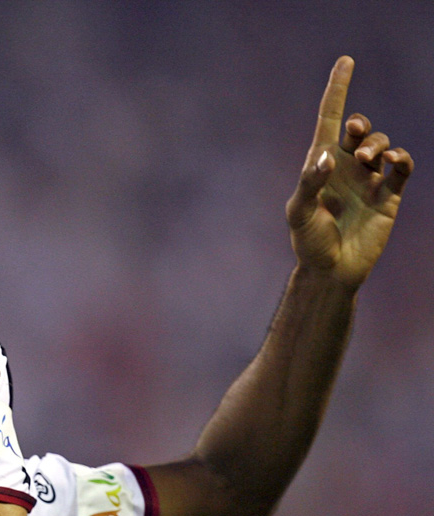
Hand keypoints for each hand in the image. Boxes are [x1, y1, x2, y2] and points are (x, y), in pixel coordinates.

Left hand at [286, 56, 413, 287]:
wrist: (331, 270)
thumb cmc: (308, 240)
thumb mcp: (298, 212)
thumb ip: (309, 183)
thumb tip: (328, 157)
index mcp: (320, 163)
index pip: (330, 118)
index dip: (338, 89)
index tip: (346, 61)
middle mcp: (346, 166)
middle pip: (361, 129)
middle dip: (362, 125)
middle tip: (357, 138)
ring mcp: (369, 179)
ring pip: (382, 144)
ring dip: (379, 143)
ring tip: (369, 159)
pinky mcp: (389, 195)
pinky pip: (402, 166)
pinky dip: (401, 158)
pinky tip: (393, 162)